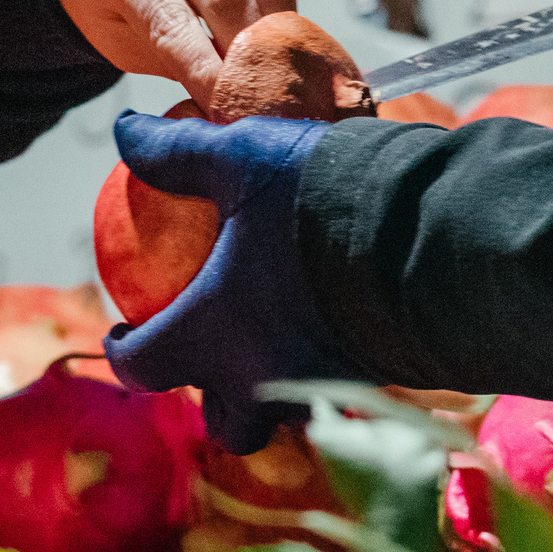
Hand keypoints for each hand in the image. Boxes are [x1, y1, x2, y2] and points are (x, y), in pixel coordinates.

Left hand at [56, 0, 294, 97]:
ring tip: (276, 70)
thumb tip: (223, 93)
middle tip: (260, 96)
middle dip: (246, 52)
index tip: (224, 104)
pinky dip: (279, 8)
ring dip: (274, 32)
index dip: (202, 64)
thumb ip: (162, 58)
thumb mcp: (109, 32)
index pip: (168, 16)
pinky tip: (275, 38)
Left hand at [101, 111, 364, 453]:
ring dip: (274, 392)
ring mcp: (323, 386)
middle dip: (212, 400)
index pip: (144, 368)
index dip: (125, 353)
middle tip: (210, 355)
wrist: (428, 229)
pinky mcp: (376, 378)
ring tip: (278, 345)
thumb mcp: (241, 159)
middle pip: (227, 424)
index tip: (128, 330)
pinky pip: (339, 390)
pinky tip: (335, 323)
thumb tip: (123, 127)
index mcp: (214, 336)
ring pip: (288, 415)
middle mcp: (263, 378)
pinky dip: (326, 369)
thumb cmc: (319, 196)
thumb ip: (176, 153)